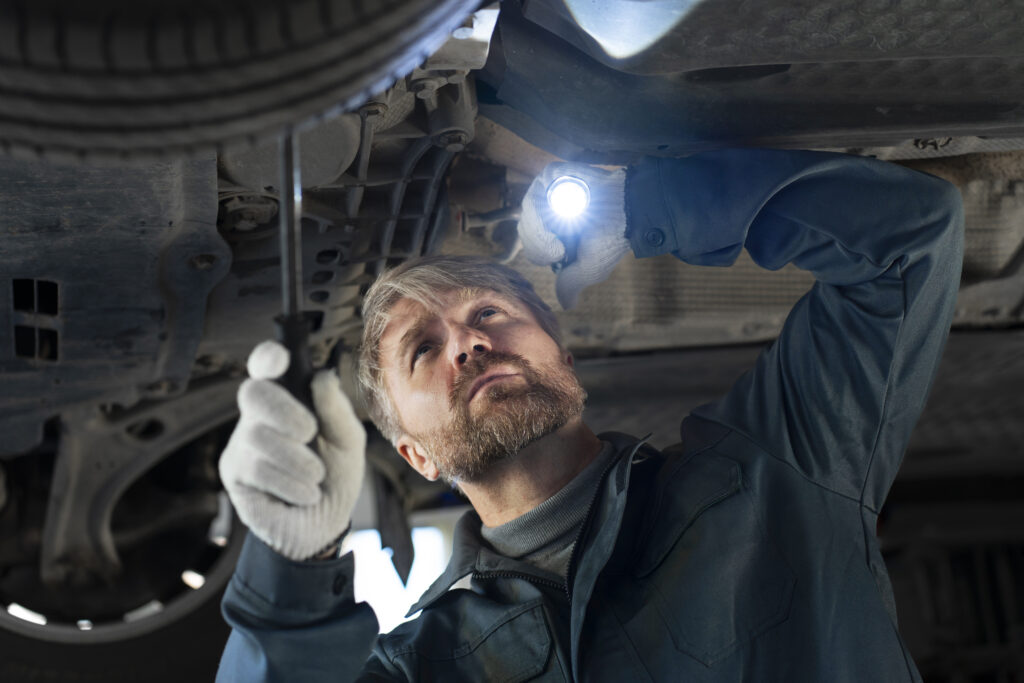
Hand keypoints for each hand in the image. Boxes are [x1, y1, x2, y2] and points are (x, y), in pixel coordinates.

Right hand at [219, 341, 365, 560]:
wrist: (325, 527)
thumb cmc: (336, 476)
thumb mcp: (348, 442)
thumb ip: (336, 410)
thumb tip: (322, 376)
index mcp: (288, 398)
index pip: (267, 366)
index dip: (267, 357)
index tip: (280, 359)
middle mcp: (259, 415)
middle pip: (254, 393)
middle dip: (285, 411)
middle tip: (310, 432)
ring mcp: (242, 443)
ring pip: (258, 435)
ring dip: (297, 459)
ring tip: (315, 477)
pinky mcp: (234, 473)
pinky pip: (256, 468)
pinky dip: (290, 483)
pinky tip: (304, 493)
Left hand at [518, 162, 628, 308]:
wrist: (630, 213)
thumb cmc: (612, 239)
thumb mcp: (588, 269)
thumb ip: (570, 283)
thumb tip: (566, 305)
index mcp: (554, 230)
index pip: (530, 243)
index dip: (540, 252)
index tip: (560, 255)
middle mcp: (549, 209)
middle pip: (525, 227)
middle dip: (539, 243)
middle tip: (560, 249)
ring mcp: (551, 189)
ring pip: (529, 210)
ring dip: (542, 230)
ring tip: (562, 235)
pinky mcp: (555, 173)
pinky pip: (538, 190)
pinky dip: (547, 206)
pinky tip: (564, 216)